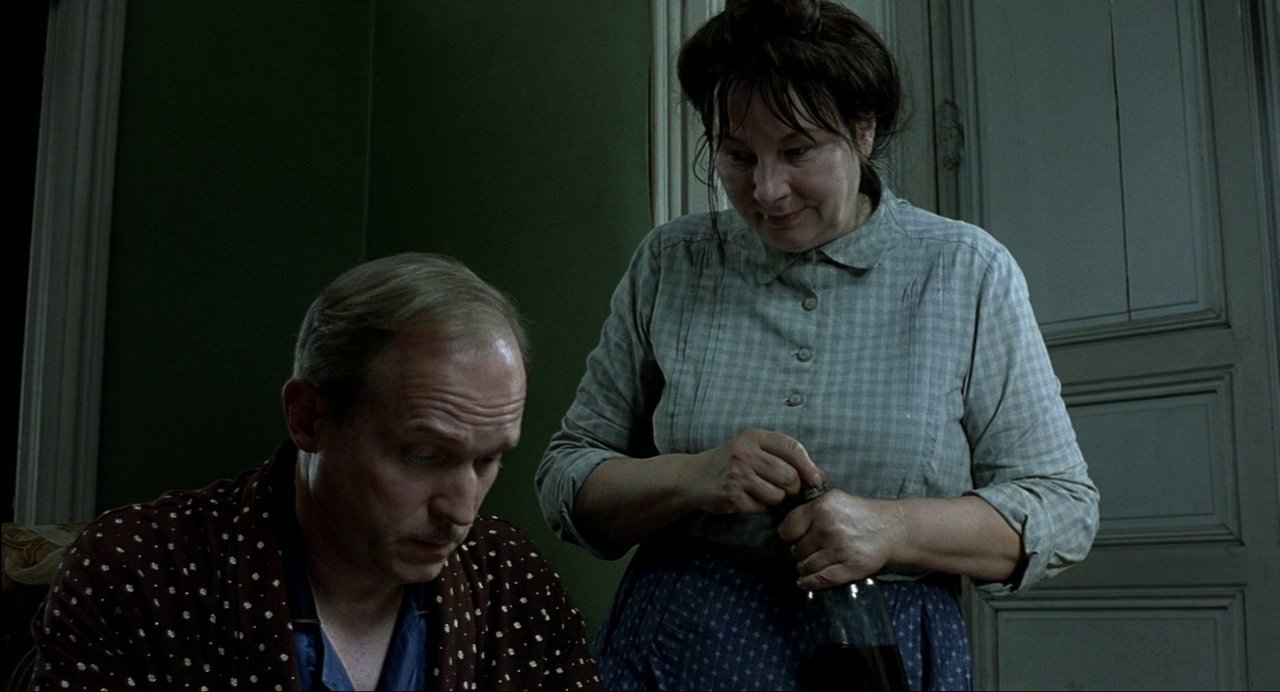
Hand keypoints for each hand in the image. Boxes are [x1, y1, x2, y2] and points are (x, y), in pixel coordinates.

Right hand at [682, 428, 826, 514]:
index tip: (816, 479)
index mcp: (754, 437)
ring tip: (762, 491)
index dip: (809, 466)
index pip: (792, 448)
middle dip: (792, 487)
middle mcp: (745, 453)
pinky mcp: (731, 496)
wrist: (694, 476)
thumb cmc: (732, 462)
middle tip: (783, 488)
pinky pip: (761, 507)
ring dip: (776, 498)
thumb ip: (786, 457)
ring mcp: (737, 475)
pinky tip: (748, 498)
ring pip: (778, 495)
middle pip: (789, 476)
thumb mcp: (755, 449)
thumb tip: (822, 476)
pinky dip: (760, 506)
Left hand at [777, 490, 903, 589]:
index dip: (789, 536)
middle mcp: (827, 528)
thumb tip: (784, 526)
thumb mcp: (833, 499)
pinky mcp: (850, 568)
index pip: (788, 529)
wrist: (891, 528)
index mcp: (821, 507)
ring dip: (805, 567)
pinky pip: (820, 579)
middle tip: (810, 550)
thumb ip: (809, 508)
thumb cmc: (859, 514)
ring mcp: (839, 549)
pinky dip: (809, 583)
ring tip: (813, 563)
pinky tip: (805, 582)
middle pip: (796, 550)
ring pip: (806, 566)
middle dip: (800, 552)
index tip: (795, 538)